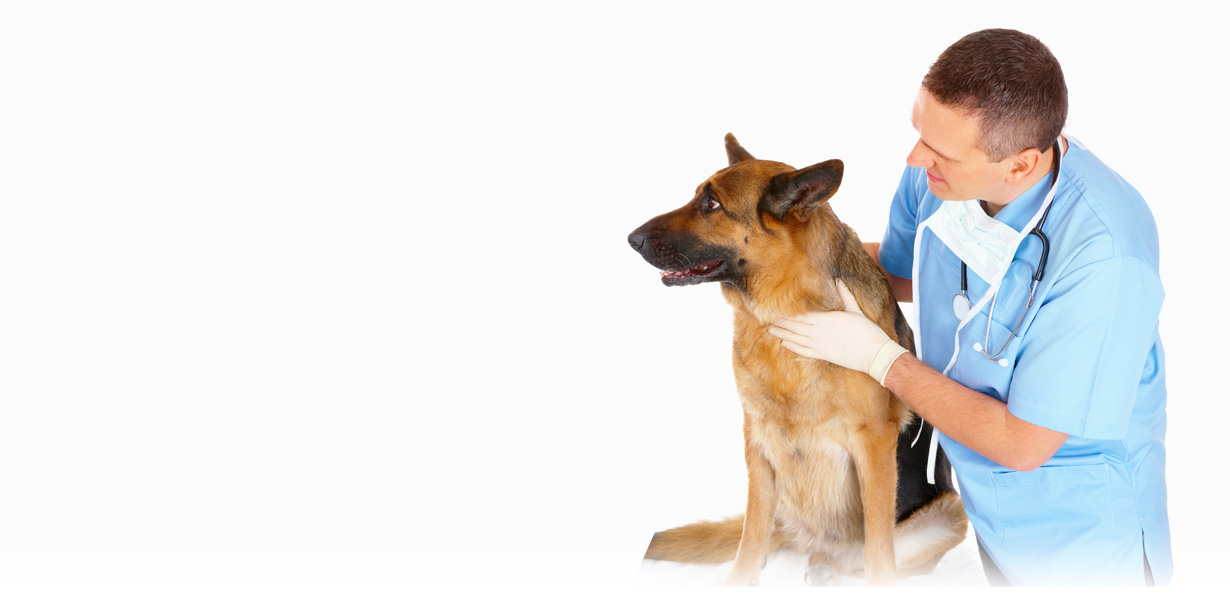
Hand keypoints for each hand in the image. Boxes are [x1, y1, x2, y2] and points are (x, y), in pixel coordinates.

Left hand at [768, 280, 906, 384]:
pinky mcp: (822, 355)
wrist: (874, 354)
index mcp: (826, 318)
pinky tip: (783, 343)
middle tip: (766, 318)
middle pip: (794, 326)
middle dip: (780, 322)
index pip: (801, 314)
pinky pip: (802, 351)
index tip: (776, 307)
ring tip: (769, 330)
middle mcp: (818, 332)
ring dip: (781, 334)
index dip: (787, 312)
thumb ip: (845, 296)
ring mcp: (819, 345)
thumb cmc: (867, 331)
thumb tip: (838, 281)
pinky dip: (792, 347)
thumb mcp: (855, 310)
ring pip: (795, 338)